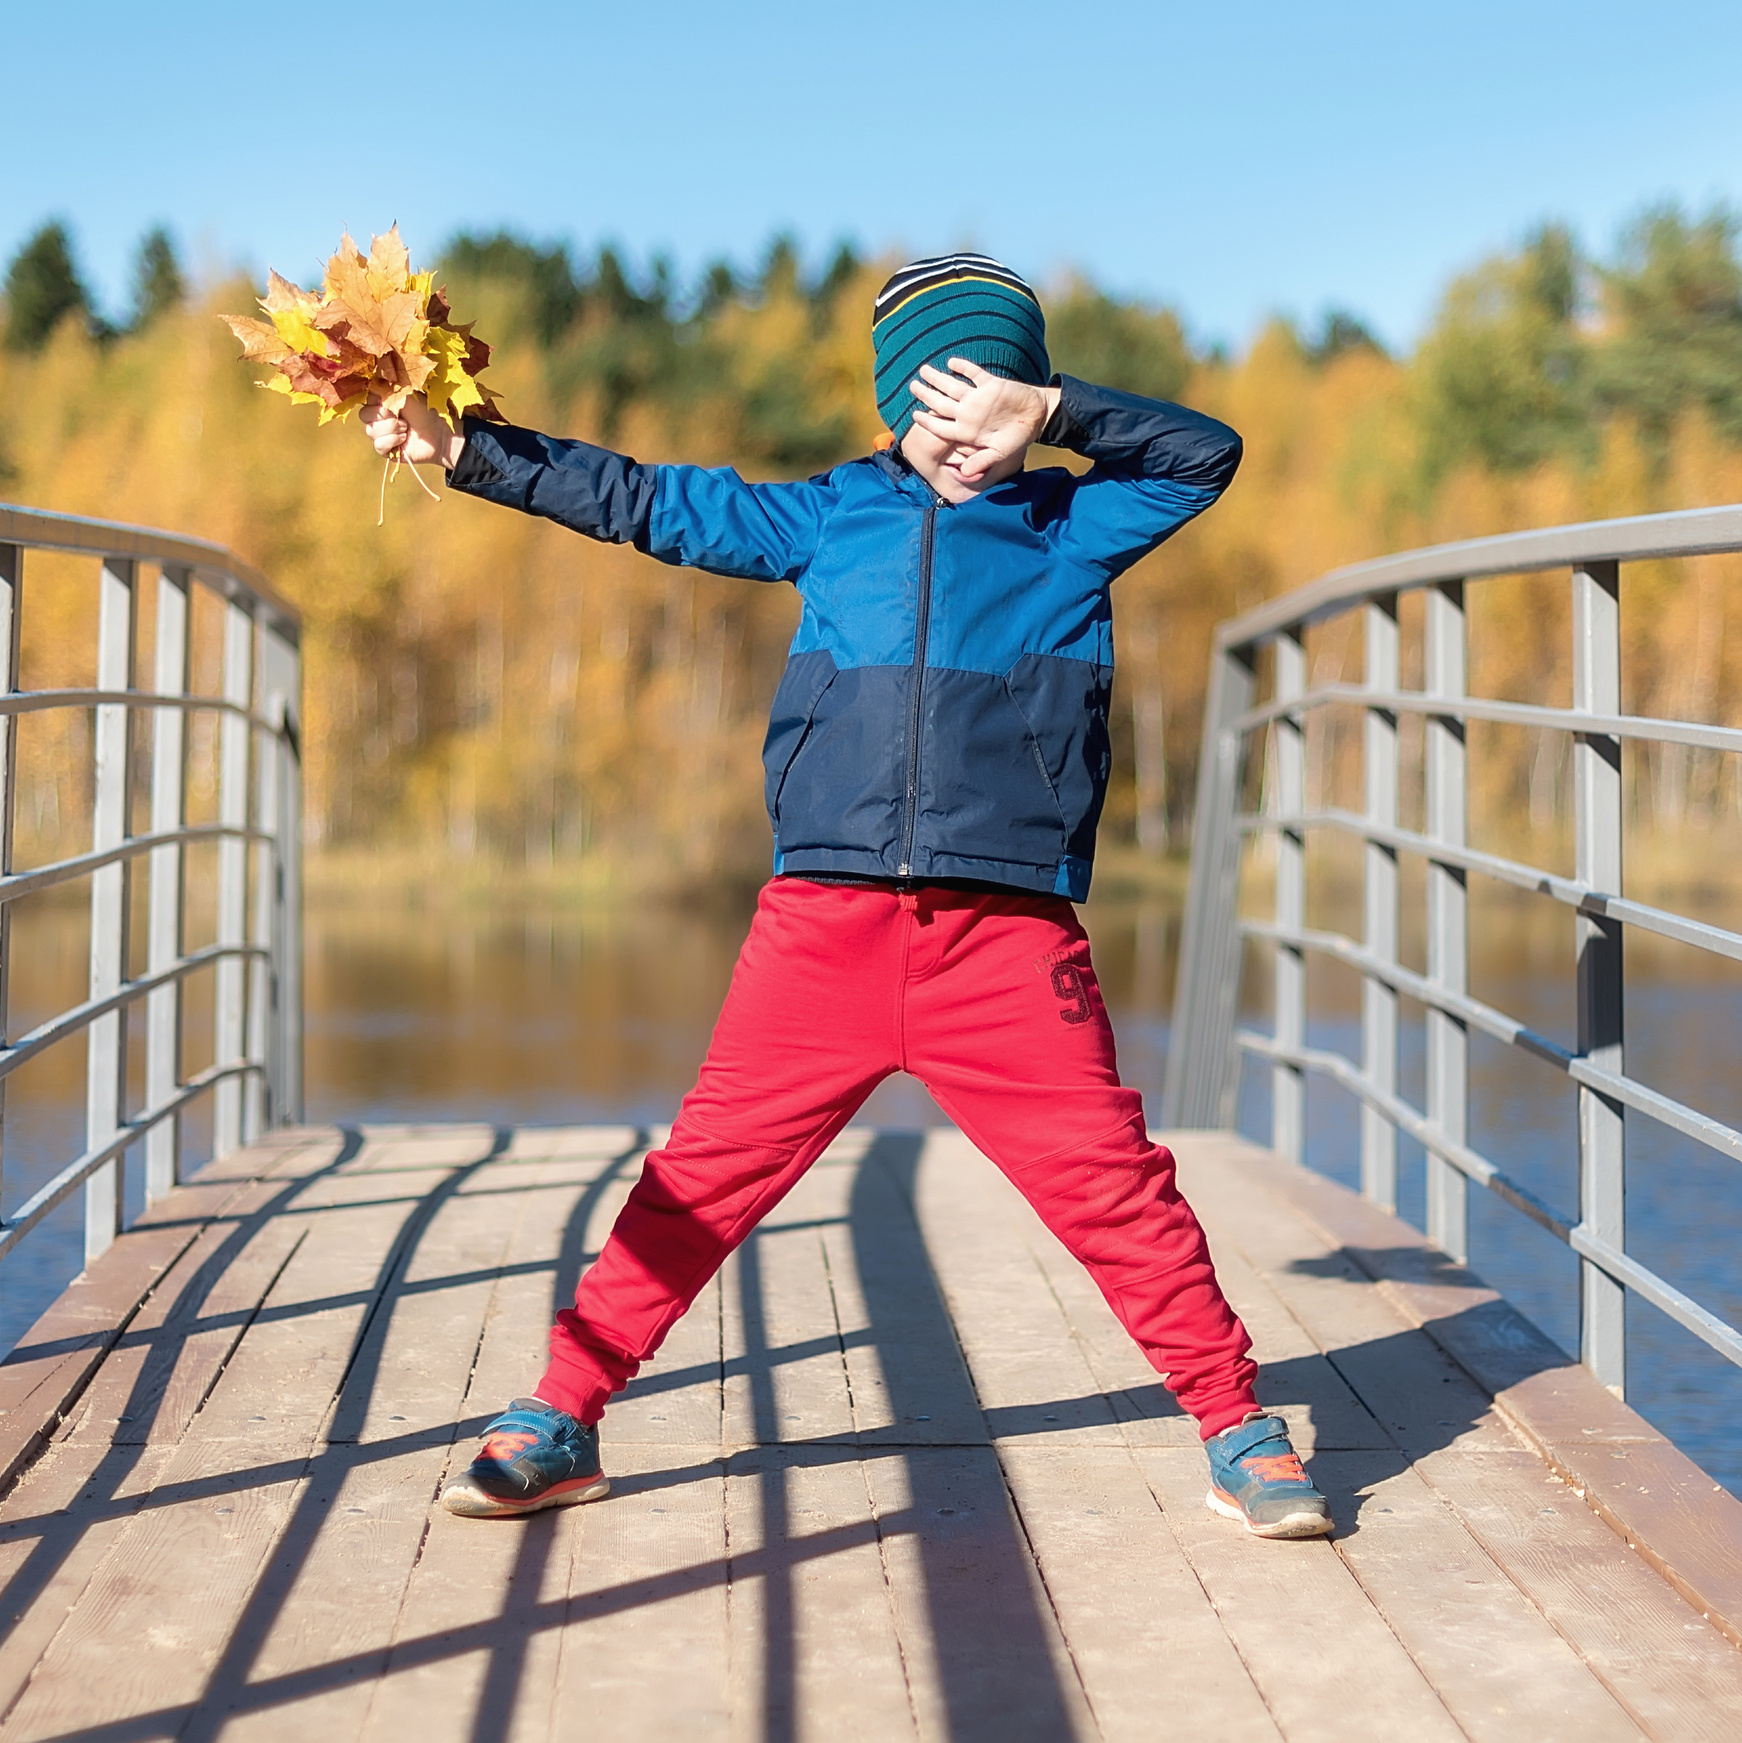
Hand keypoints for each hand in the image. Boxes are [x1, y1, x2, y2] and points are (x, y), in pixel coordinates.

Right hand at [360, 393, 464, 468]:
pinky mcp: (384, 449)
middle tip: (402, 418)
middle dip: (384, 416)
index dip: (377, 401)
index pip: (366, 399)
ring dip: (392, 429)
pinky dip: (392, 441)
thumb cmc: (426, 413)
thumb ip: (389, 390)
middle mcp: (377, 417)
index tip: (392, 403)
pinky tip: (404, 439)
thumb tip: (374, 383)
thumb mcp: (407, 396)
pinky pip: (378, 445)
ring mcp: (380, 434)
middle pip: (364, 415)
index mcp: (381, 402)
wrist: (439, 435)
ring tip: (406, 428)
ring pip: (371, 430)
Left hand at [908, 359, 1059, 480]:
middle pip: (941, 403)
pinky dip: (964, 367)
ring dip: (938, 378)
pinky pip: (974, 374)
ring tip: (923, 370)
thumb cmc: (1017, 437)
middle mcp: (969, 413)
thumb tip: (964, 474)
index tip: (914, 415)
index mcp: (967, 430)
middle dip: (926, 395)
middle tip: (912, 386)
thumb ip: (982, 461)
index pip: (941, 426)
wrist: (1036, 418)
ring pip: (952, 386)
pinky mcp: (991, 384)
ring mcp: (979, 398)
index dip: (927, 421)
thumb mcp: (1000, 454)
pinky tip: (951, 362)